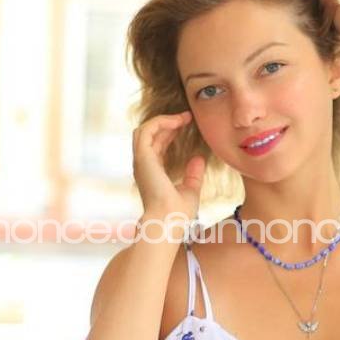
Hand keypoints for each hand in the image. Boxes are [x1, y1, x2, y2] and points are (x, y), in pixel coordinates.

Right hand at [132, 111, 204, 236]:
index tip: (187, 124)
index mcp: (152, 172)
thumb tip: (198, 158)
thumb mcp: (190, 191)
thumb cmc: (177, 214)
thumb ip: (193, 175)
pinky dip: (160, 122)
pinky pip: (146, 131)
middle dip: (167, 123)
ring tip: (183, 117)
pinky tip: (177, 122)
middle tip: (187, 117)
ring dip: (163, 120)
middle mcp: (143, 166)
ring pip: (144, 130)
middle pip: (150, 135)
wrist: (168, 222)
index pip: (157, 145)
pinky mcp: (142, 158)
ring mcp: (140, 161)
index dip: (170, 132)